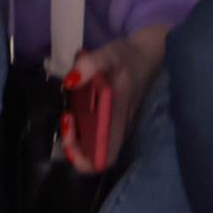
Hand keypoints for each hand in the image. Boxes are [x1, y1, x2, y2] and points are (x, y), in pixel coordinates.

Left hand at [69, 23, 165, 166]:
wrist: (146, 55)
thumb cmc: (129, 57)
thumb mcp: (110, 54)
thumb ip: (91, 64)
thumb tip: (70, 81)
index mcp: (119, 120)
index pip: (105, 158)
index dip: (84, 158)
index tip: (70, 135)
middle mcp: (118, 129)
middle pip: (94, 157)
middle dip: (73, 146)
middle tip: (66, 119)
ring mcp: (115, 125)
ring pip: (92, 146)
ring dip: (75, 137)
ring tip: (68, 114)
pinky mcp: (111, 119)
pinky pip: (94, 134)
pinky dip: (79, 128)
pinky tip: (74, 110)